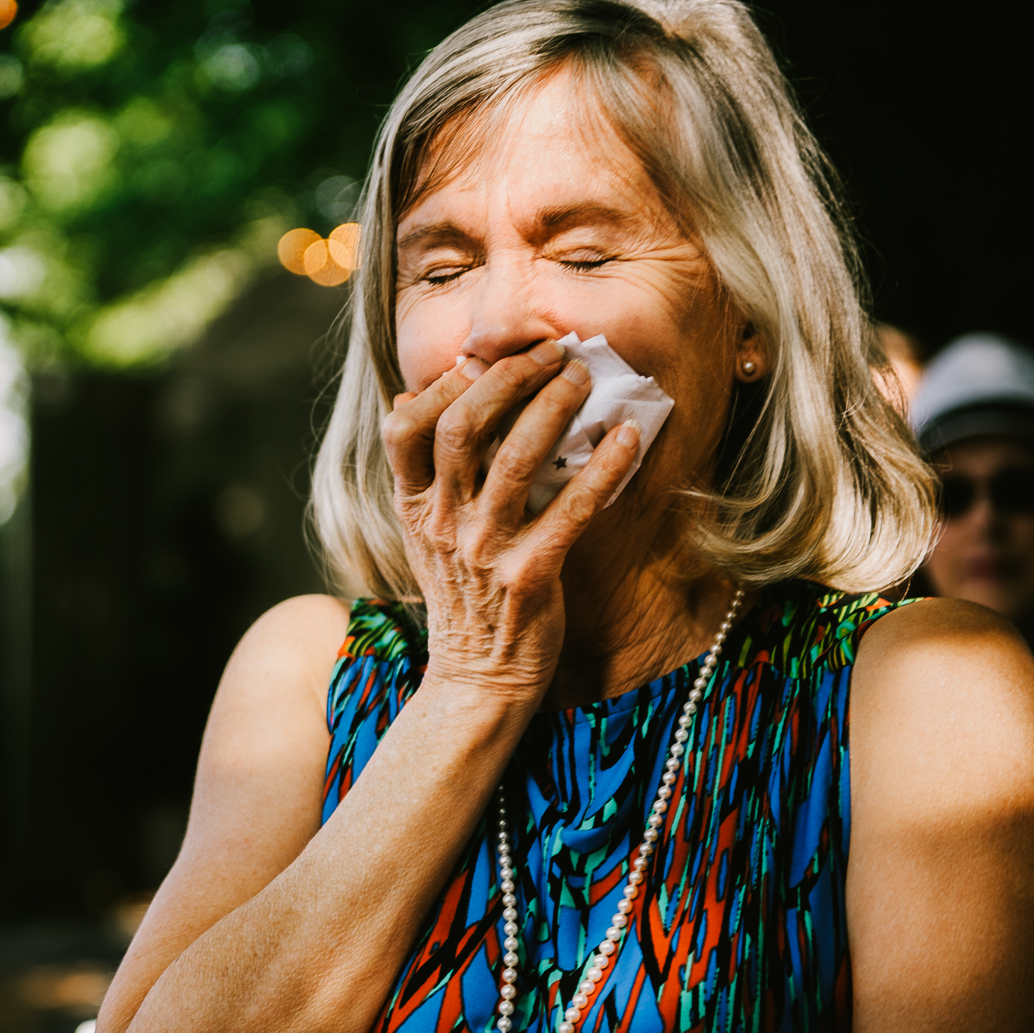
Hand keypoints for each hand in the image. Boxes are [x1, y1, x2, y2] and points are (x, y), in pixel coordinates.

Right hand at [381, 339, 641, 705]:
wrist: (477, 679)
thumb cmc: (462, 594)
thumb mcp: (423, 531)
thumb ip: (425, 471)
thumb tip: (419, 395)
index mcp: (412, 507)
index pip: (403, 427)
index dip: (443, 384)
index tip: (482, 359)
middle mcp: (441, 524)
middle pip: (462, 429)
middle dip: (509, 378)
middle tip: (551, 352)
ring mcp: (483, 551)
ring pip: (515, 459)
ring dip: (555, 407)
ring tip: (585, 377)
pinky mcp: (530, 577)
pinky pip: (572, 511)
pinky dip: (604, 468)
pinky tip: (630, 437)